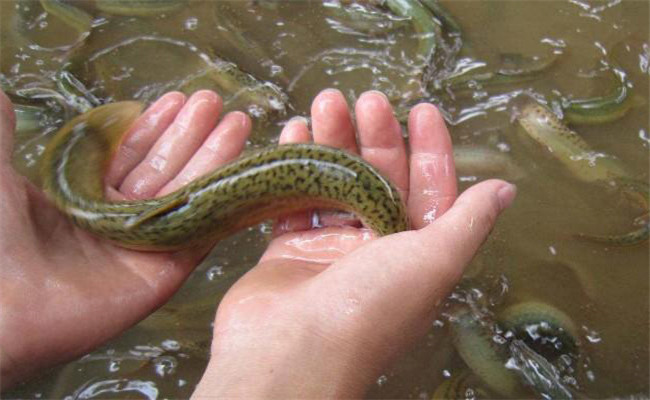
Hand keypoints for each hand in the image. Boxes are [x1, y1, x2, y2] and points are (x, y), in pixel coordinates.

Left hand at [0, 90, 252, 387]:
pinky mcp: (164, 271)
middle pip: (162, 169)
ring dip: (213, 157)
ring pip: (186, 194)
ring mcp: (143, 246)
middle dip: (189, 134)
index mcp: (81, 196)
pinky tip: (240, 172)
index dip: (152, 126)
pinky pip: (200, 232)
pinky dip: (222, 203)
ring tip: (237, 121)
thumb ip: (3, 133)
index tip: (176, 100)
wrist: (1, 309)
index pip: (126, 154)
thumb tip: (4, 96)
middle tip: (213, 101)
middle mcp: (115, 219)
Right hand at [192, 90, 516, 397]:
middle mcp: (375, 251)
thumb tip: (504, 190)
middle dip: (375, 136)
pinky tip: (294, 133)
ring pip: (335, 182)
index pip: (431, 190)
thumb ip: (467, 222)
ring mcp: (330, 250)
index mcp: (416, 254)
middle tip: (365, 99)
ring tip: (324, 103)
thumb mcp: (433, 261)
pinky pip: (295, 198)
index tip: (422, 110)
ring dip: (332, 142)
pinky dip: (294, 166)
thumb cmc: (369, 308)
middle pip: (378, 179)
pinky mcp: (288, 249)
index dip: (431, 148)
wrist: (289, 352)